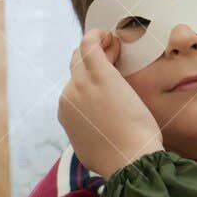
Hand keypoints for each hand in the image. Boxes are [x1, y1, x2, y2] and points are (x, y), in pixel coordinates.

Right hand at [58, 29, 165, 177]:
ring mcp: (80, 85)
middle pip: (76, 67)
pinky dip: (98, 36)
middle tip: (116, 59)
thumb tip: (93, 135)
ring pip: (82, 54)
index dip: (92, 80)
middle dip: (94, 60)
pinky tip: (111, 37)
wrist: (129, 160)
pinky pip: (90, 43)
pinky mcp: (98, 74)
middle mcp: (68, 96)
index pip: (74, 87)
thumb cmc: (120, 159)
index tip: (112, 81)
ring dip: (99, 48)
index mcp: (67, 114)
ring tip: (117, 49)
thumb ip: (89, 137)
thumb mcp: (94, 150)